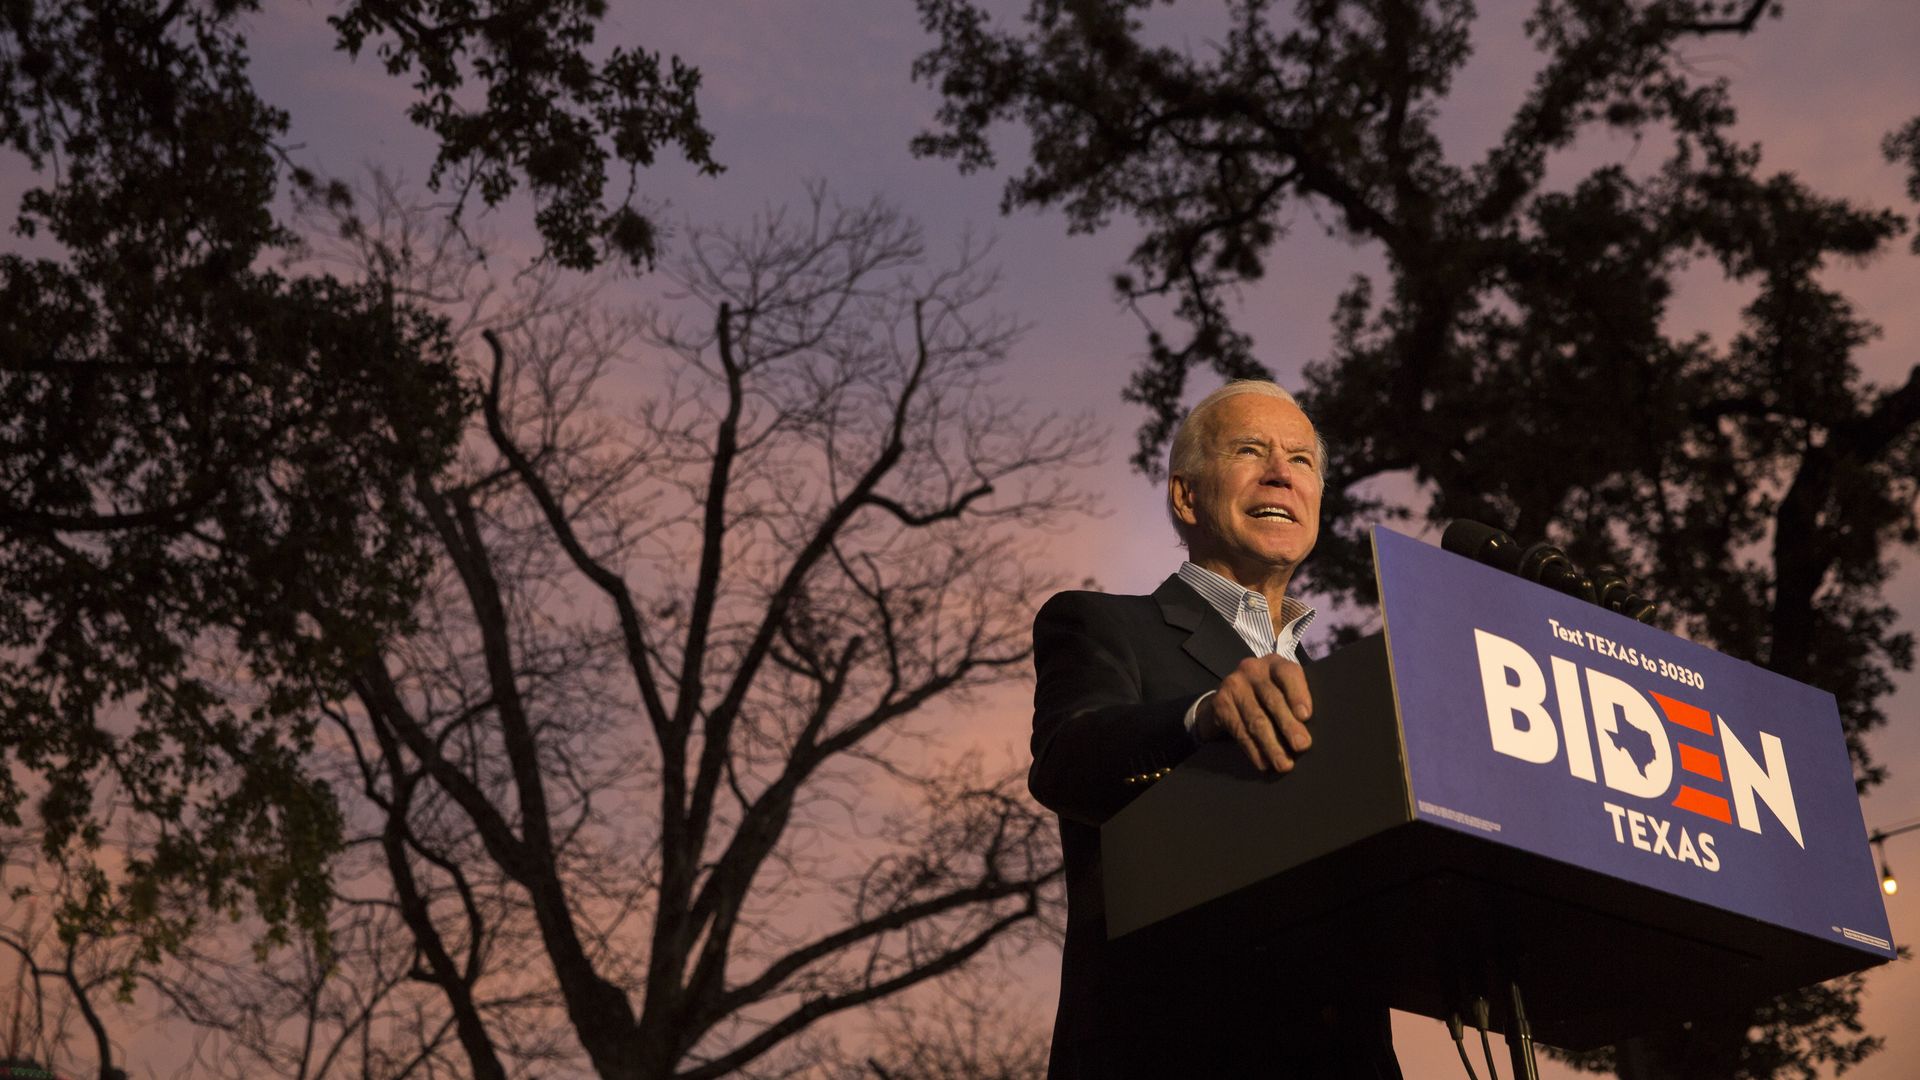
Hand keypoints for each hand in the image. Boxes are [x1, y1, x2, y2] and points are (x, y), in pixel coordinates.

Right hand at [1194, 655, 1312, 771]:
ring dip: (1272, 745)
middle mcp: (1252, 669)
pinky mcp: (1220, 703)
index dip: (1298, 694)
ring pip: (1256, 719)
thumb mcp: (1282, 690)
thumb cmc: (1267, 697)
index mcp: (1275, 664)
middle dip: (1288, 725)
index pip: (1288, 674)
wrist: (1228, 698)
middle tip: (1301, 745)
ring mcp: (1234, 685)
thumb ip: (1296, 701)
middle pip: (1272, 699)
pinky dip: (1253, 750)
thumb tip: (1311, 731)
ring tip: (1284, 764)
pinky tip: (1263, 763)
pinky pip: (1240, 730)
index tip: (1306, 716)